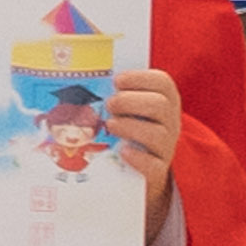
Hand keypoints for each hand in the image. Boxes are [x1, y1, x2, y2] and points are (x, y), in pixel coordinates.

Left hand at [103, 66, 184, 191]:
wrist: (136, 169)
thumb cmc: (125, 127)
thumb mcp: (124, 108)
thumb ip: (112, 92)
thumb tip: (76, 75)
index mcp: (163, 100)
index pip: (162, 82)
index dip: (140, 78)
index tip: (117, 81)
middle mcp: (169, 122)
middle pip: (160, 105)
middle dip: (130, 101)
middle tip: (109, 104)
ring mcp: (165, 146)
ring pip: (158, 134)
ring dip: (130, 126)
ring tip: (110, 125)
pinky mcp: (158, 170)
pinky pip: (154, 164)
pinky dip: (137, 157)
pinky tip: (123, 151)